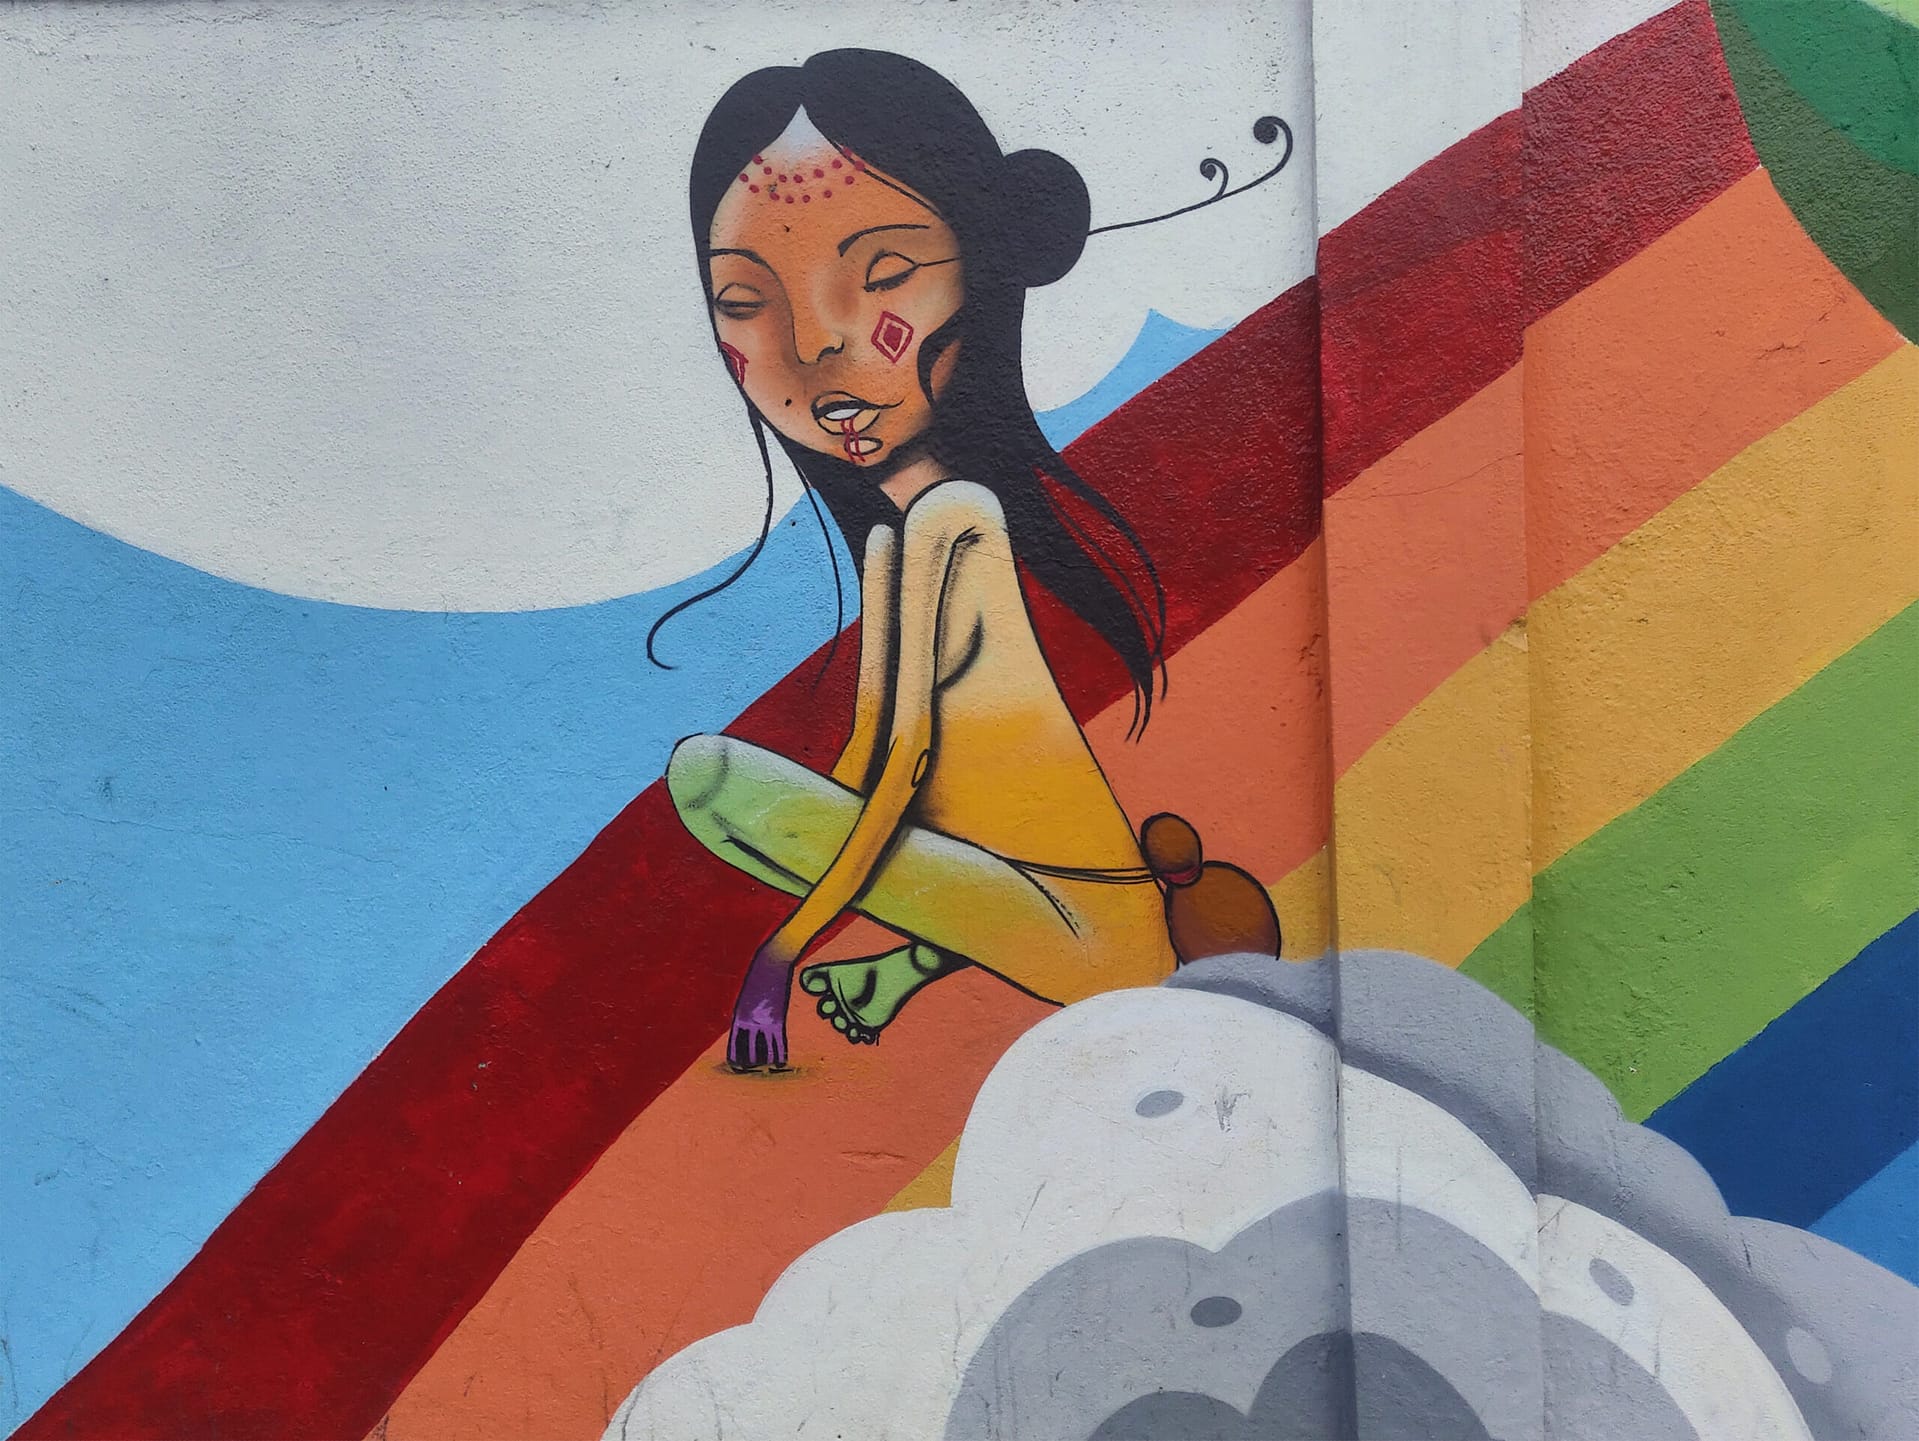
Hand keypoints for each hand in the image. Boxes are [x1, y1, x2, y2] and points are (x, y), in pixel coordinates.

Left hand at [727, 940, 793, 1071]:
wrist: (771, 964)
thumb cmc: (757, 979)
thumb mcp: (746, 998)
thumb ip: (745, 1014)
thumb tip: (745, 1029)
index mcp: (739, 1017)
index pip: (735, 1046)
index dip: (736, 1059)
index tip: (737, 1067)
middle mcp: (751, 1023)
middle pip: (749, 1052)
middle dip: (750, 1064)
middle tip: (752, 1072)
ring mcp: (766, 1022)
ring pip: (765, 1051)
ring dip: (765, 1063)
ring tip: (766, 1071)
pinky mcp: (779, 1019)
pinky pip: (779, 1043)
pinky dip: (779, 1056)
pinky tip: (780, 1063)